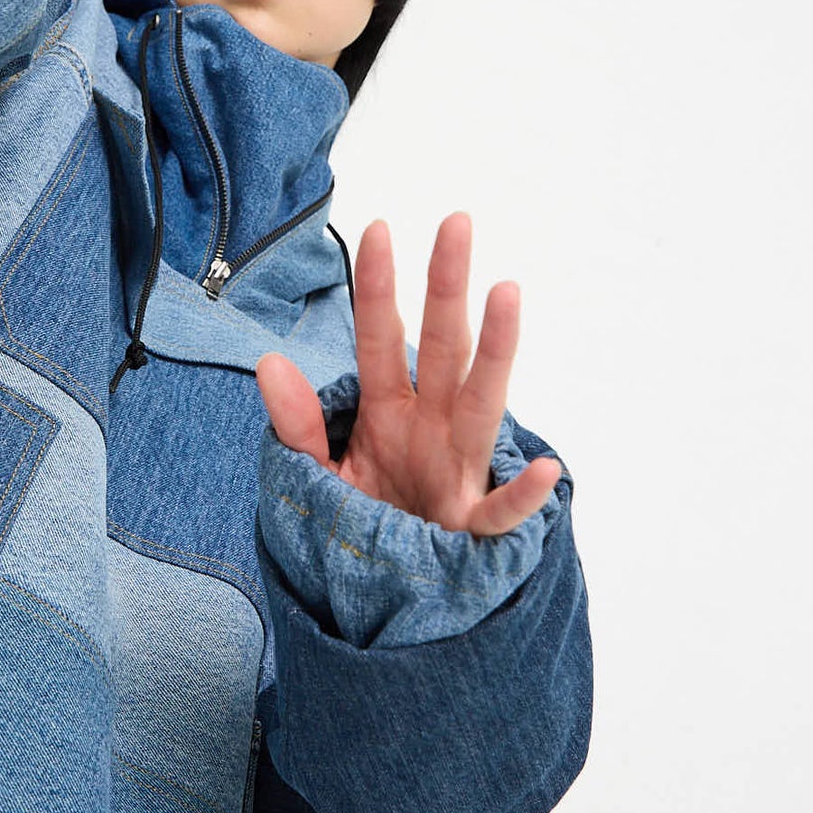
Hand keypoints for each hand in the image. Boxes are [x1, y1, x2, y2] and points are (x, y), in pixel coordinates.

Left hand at [255, 215, 562, 536]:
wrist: (390, 590)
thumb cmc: (366, 518)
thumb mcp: (318, 471)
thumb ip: (297, 423)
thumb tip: (267, 361)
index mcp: (390, 411)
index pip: (381, 339)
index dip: (378, 289)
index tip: (377, 228)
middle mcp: (431, 426)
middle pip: (441, 347)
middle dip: (446, 287)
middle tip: (456, 222)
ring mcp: (456, 468)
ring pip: (480, 401)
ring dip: (494, 350)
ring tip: (506, 293)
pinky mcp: (469, 523)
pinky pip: (499, 511)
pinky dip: (523, 496)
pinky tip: (544, 471)